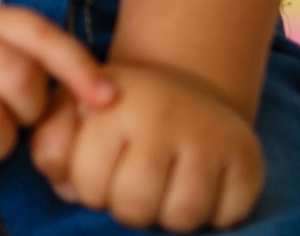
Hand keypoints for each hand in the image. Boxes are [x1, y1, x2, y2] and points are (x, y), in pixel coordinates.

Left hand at [32, 60, 262, 229]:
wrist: (184, 83)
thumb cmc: (117, 108)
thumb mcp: (73, 111)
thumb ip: (52, 144)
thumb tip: (63, 185)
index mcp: (111, 103)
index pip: (88, 184)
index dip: (89, 191)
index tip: (98, 172)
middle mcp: (161, 113)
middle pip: (135, 206)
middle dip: (128, 208)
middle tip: (132, 186)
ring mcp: (208, 134)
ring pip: (182, 217)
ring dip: (169, 215)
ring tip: (163, 187)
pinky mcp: (247, 157)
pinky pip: (226, 217)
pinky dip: (212, 215)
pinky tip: (200, 185)